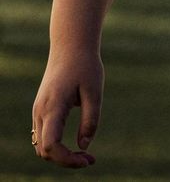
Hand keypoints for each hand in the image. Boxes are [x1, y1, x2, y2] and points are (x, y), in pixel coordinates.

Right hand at [32, 47, 100, 167]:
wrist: (70, 46)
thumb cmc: (85, 66)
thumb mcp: (94, 92)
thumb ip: (90, 120)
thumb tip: (84, 146)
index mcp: (53, 107)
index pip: (51, 145)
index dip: (67, 159)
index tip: (88, 159)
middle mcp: (40, 112)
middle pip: (44, 150)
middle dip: (65, 160)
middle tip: (91, 159)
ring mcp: (38, 111)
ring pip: (41, 145)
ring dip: (60, 154)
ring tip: (85, 154)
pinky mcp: (41, 109)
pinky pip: (43, 136)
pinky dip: (55, 146)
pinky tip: (74, 144)